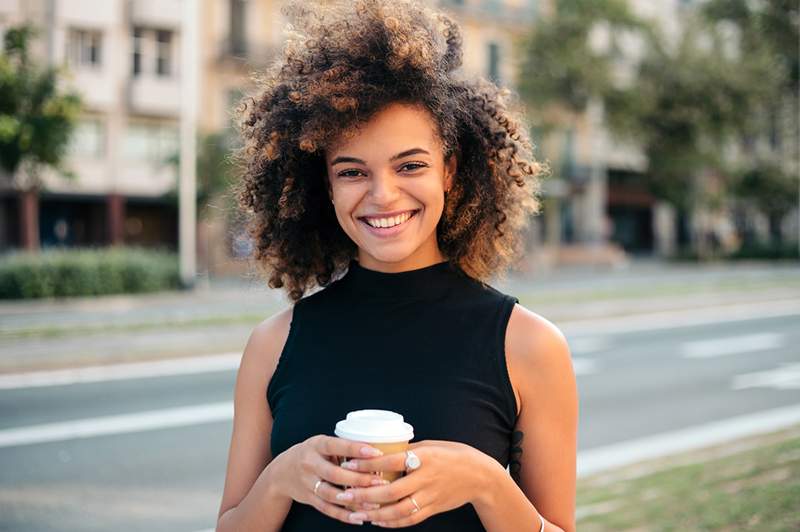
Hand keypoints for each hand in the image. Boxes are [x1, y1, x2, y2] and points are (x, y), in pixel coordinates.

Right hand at [271, 434, 389, 524]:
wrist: (282, 472)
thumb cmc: (313, 454)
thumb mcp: (323, 444)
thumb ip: (343, 447)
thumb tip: (378, 450)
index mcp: (316, 445)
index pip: (337, 445)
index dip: (356, 449)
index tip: (376, 452)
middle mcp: (309, 463)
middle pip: (334, 473)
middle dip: (358, 479)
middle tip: (381, 481)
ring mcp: (307, 483)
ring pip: (330, 494)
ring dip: (352, 500)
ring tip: (373, 503)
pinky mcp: (308, 499)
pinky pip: (326, 509)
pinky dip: (343, 515)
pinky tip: (359, 518)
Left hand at [336, 440, 496, 526]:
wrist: (480, 476)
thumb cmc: (453, 454)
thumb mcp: (431, 445)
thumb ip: (408, 451)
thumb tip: (382, 451)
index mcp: (424, 457)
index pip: (391, 461)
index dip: (368, 464)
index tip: (348, 464)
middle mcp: (426, 478)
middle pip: (390, 491)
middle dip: (364, 494)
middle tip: (344, 495)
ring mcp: (430, 496)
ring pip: (398, 510)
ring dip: (374, 514)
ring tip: (356, 513)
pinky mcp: (433, 509)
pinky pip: (409, 519)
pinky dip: (391, 523)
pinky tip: (377, 521)